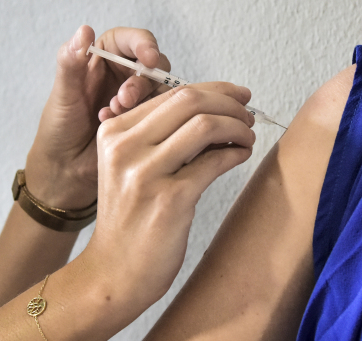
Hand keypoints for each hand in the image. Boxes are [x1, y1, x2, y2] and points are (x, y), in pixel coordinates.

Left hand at [25, 25, 169, 208]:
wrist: (65, 170)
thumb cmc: (59, 130)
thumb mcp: (63, 95)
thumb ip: (71, 62)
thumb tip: (84, 30)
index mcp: (102, 59)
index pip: (129, 40)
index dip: (143, 44)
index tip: (147, 57)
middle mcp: (122, 75)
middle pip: (152, 63)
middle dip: (142, 79)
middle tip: (124, 99)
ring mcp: (137, 98)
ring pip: (159, 88)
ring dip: (142, 100)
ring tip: (113, 115)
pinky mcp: (147, 120)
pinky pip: (162, 111)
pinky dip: (147, 117)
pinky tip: (120, 127)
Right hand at [80, 82, 256, 320]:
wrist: (115, 272)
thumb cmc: (130, 219)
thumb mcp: (130, 166)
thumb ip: (160, 135)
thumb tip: (216, 108)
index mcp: (114, 132)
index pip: (172, 93)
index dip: (214, 90)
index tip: (237, 96)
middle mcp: (124, 147)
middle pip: (189, 101)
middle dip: (229, 103)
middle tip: (248, 115)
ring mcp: (144, 173)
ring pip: (204, 125)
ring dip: (237, 126)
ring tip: (247, 137)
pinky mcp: (169, 200)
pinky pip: (213, 161)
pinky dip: (235, 152)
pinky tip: (241, 155)